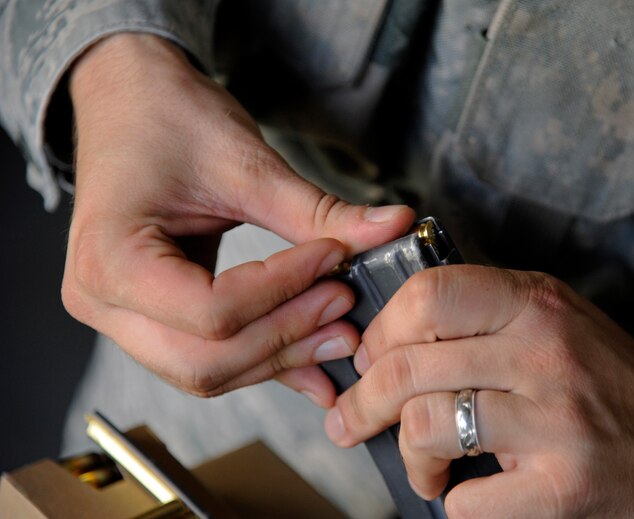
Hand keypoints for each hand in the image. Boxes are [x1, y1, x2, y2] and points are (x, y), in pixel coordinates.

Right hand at [61, 34, 413, 402]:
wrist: (131, 102)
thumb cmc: (166, 118)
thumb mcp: (244, 163)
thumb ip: (318, 212)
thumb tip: (392, 229)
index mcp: (109, 259)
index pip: (213, 311)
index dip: (285, 290)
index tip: (334, 257)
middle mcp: (102, 302)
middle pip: (208, 359)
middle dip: (287, 337)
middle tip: (345, 303)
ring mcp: (123, 318)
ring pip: (210, 371)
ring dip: (281, 356)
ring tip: (340, 330)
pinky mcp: (152, 318)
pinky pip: (211, 357)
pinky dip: (264, 360)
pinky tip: (313, 362)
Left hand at [324, 266, 633, 517]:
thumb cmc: (607, 379)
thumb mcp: (551, 318)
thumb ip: (483, 314)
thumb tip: (392, 334)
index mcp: (533, 305)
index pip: (428, 295)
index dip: (382, 329)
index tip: (369, 356)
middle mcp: (542, 355)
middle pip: (409, 367)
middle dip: (363, 400)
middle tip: (353, 418)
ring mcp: (553, 422)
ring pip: (426, 426)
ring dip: (408, 455)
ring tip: (423, 464)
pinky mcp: (561, 487)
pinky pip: (464, 498)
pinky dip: (450, 499)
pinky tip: (466, 489)